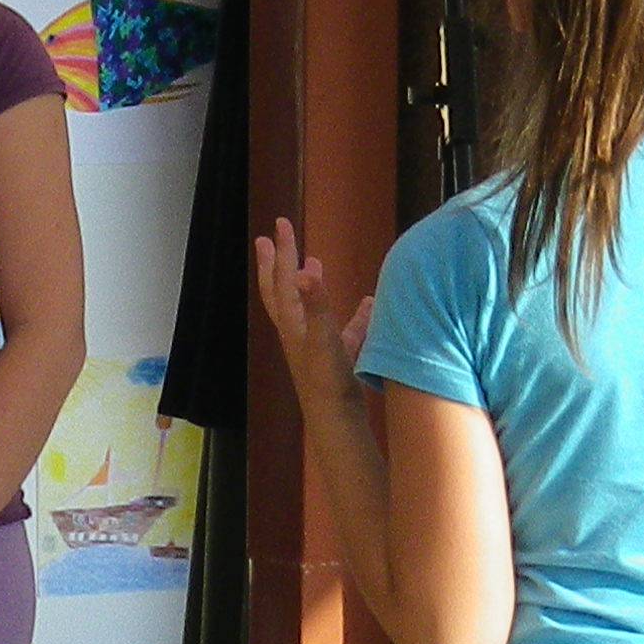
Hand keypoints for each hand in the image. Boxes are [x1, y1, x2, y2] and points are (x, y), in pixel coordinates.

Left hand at [254, 218, 371, 407]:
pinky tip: (371, 305)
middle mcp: (297, 331)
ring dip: (309, 285)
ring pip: (307, 307)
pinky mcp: (334, 358)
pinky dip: (355, 314)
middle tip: (273, 236)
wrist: (336, 419)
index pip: (284, 280)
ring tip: (314, 263)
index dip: (283, 251)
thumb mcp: (323, 338)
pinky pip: (343, 328)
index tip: (280, 224)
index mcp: (292, 323)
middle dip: (278, 263)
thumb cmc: (327, 380)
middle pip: (282, 291)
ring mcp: (314, 344)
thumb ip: (316, 304)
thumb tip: (306, 268)